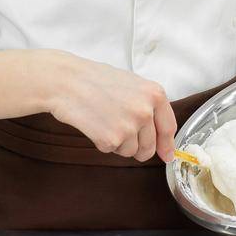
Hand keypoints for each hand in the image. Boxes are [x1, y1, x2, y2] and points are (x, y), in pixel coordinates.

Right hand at [45, 53, 178, 162]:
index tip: (166, 155)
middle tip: (119, 130)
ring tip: (104, 120)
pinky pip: (112, 151)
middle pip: (149, 147)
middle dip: (136, 146)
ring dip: (118, 143)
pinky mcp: (112, 139)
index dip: (166, 145)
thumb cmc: (96, 80)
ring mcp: (130, 126)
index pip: (168, 128)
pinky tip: (94, 124)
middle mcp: (146, 111)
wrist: (67, 81)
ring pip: (130, 151)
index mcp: (155, 94)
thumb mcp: (132, 85)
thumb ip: (149, 108)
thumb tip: (163, 143)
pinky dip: (102, 142)